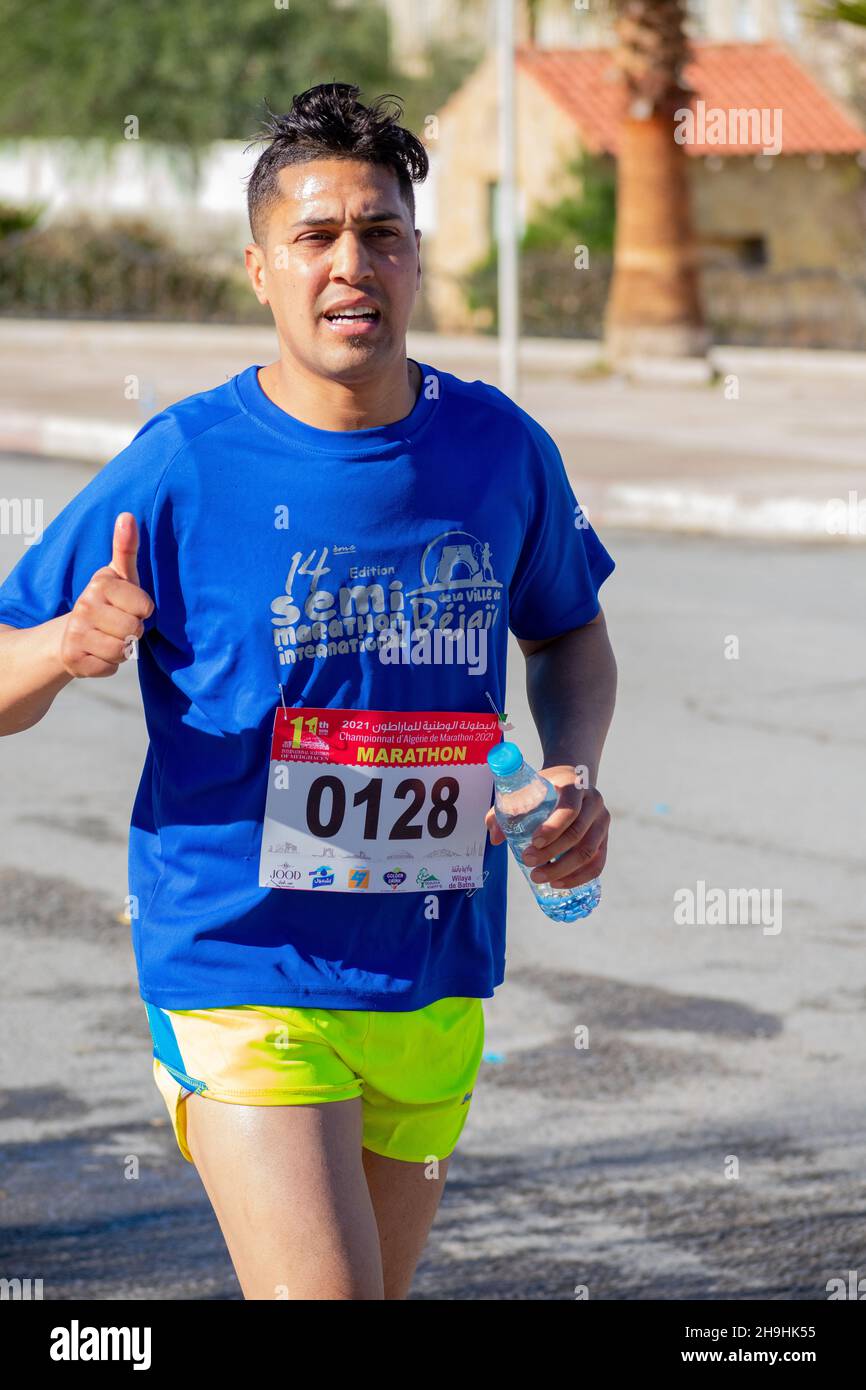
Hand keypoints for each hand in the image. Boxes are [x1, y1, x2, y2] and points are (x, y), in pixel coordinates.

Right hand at [59, 512, 154, 677]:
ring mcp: (76, 633)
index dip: (142, 611)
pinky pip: (110, 667)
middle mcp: (84, 606)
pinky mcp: (73, 659)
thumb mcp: (120, 575)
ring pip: (123, 651)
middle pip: (134, 630)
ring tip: (108, 638)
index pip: (144, 606)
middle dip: (132, 632)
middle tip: (117, 625)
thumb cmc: (107, 601)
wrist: (70, 634)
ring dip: (122, 650)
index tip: (128, 606)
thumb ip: (126, 547)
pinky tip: (98, 652)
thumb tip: (128, 515)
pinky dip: (109, 664)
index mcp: (99, 584)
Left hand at [485, 766, 609, 889]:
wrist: (572, 781)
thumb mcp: (526, 788)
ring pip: (588, 852)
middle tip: (528, 861)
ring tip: (539, 877)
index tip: (534, 842)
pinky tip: (558, 883)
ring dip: (563, 869)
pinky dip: (579, 877)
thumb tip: (495, 838)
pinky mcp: (604, 839)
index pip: (569, 809)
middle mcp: (594, 802)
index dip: (553, 828)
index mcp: (575, 786)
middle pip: (578, 833)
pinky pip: (597, 863)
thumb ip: (507, 809)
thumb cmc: (544, 788)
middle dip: (552, 853)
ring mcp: (602, 822)